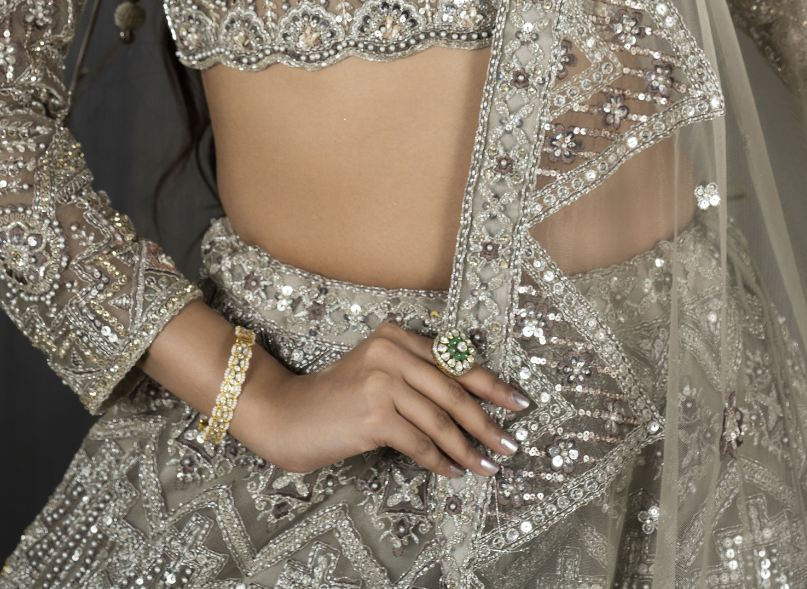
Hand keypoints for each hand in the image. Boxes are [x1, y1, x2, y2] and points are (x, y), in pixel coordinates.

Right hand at [231, 321, 527, 476]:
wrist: (288, 414)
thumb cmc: (337, 398)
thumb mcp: (377, 372)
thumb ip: (415, 377)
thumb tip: (469, 403)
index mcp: (396, 335)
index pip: (455, 360)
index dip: (491, 383)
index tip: (517, 402)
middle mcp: (390, 351)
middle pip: (454, 390)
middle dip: (487, 421)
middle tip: (510, 443)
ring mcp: (381, 382)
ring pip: (440, 420)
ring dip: (468, 448)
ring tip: (487, 466)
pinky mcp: (373, 414)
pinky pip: (419, 442)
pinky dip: (440, 460)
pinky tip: (452, 471)